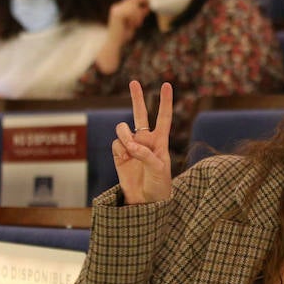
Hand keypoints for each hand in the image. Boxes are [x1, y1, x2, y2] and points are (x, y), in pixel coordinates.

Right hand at [108, 0, 149, 41]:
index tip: (148, 0)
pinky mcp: (118, 15)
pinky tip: (134, 26)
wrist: (115, 43)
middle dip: (142, 4)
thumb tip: (147, 7)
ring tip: (137, 25)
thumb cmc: (124, 35)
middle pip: (133, 1)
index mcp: (118, 8)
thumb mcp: (134, 22)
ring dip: (139, 16)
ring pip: (134, 7)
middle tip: (147, 10)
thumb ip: (139, 14)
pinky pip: (132, 13)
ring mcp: (116, 10)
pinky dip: (136, 19)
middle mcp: (116, 7)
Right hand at [112, 80, 173, 203]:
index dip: (165, 101)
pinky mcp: (119, 155)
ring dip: (125, 135)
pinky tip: (124, 160)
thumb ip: (146, 155)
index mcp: (160, 141)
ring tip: (130, 149)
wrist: (145, 202)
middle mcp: (145, 140)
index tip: (166, 85)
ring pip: (123, 129)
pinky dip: (119, 150)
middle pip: (140, 114)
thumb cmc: (159, 186)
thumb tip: (131, 145)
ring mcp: (131, 146)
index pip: (163, 118)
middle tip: (134, 82)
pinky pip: (116, 144)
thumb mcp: (159, 170)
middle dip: (137, 98)